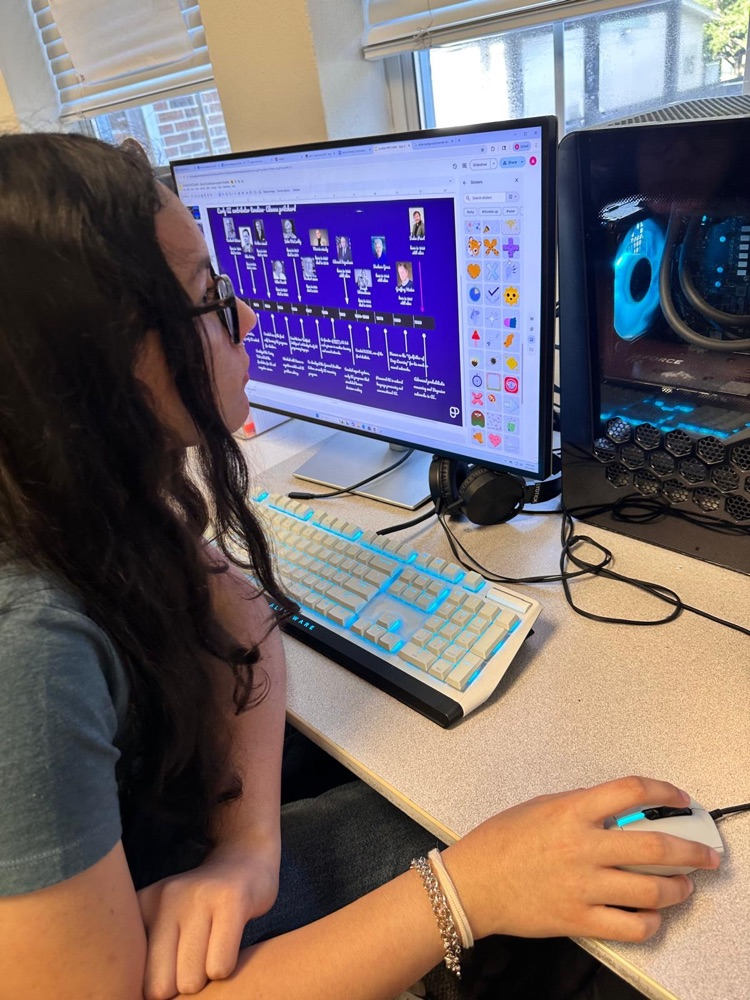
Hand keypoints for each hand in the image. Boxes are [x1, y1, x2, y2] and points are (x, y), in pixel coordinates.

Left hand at [138, 845, 279, 998]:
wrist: (246, 859)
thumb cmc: (203, 906)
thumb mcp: (166, 920)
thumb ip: (148, 955)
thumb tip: (149, 998)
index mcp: (144, 905)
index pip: (133, 975)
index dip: (155, 986)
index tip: (170, 970)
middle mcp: (167, 897)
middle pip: (160, 986)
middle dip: (180, 988)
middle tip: (195, 963)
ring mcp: (199, 896)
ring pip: (191, 980)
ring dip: (206, 979)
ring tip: (213, 949)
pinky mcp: (231, 900)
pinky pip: (220, 967)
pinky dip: (226, 969)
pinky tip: (230, 944)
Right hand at [443, 776, 721, 943]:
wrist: (473, 883)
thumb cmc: (501, 841)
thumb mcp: (541, 807)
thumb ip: (581, 808)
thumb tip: (618, 814)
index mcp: (571, 811)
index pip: (631, 792)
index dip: (664, 791)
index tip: (679, 799)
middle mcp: (582, 847)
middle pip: (654, 847)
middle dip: (692, 851)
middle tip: (707, 854)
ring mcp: (583, 886)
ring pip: (651, 891)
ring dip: (677, 889)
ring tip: (683, 887)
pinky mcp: (579, 919)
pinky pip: (631, 927)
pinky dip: (650, 923)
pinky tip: (651, 916)